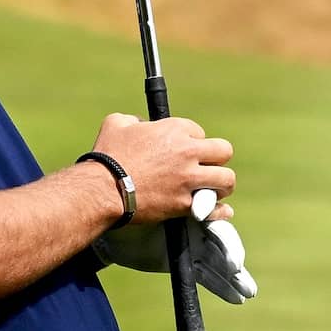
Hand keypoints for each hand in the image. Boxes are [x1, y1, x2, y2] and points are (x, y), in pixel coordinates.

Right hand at [88, 112, 233, 221]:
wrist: (103, 189)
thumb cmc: (108, 156)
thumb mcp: (116, 123)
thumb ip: (133, 120)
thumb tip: (139, 124)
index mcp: (174, 130)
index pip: (199, 132)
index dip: (191, 141)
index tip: (182, 150)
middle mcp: (187, 152)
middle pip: (223, 151)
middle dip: (216, 159)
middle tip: (205, 167)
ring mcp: (188, 179)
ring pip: (226, 179)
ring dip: (221, 184)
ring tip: (212, 188)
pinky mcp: (185, 204)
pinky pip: (214, 208)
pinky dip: (219, 211)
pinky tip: (219, 210)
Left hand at [96, 189, 257, 303]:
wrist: (106, 219)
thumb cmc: (127, 203)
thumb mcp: (150, 200)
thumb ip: (175, 202)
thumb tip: (199, 207)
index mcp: (191, 201)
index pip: (215, 213)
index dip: (219, 227)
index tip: (213, 235)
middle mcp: (197, 222)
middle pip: (222, 238)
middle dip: (231, 253)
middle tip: (235, 267)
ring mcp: (193, 243)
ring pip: (219, 259)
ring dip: (235, 276)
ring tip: (249, 291)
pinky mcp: (185, 262)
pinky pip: (208, 275)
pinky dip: (223, 286)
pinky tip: (238, 297)